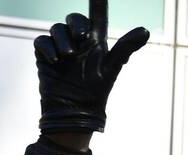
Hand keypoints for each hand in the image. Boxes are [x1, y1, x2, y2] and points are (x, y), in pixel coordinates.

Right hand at [34, 1, 148, 134]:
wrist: (75, 110)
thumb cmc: (97, 90)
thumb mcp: (112, 67)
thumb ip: (126, 47)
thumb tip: (145, 29)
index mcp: (96, 43)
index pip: (97, 16)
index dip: (98, 3)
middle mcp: (78, 42)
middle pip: (74, 18)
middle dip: (76, 24)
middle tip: (81, 38)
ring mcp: (61, 47)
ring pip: (56, 29)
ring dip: (63, 40)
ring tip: (69, 57)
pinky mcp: (45, 55)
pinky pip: (42, 41)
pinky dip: (48, 48)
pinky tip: (55, 61)